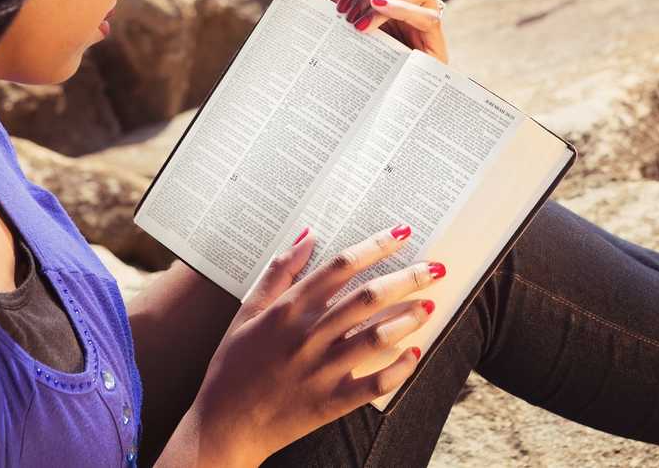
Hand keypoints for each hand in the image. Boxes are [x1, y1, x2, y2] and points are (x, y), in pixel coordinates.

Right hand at [187, 225, 445, 463]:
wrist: (223, 425)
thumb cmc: (232, 365)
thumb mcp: (246, 311)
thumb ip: (278, 272)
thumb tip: (308, 235)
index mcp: (288, 310)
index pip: (340, 267)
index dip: (375, 246)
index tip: (401, 233)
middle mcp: (308, 336)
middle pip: (367, 298)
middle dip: (407, 278)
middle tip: (435, 267)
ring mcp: (322, 370)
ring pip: (376, 337)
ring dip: (408, 318)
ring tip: (429, 304)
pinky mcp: (331, 402)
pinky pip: (374, 384)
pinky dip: (399, 368)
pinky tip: (414, 352)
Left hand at [319, 0, 448, 63]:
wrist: (372, 96)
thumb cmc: (358, 52)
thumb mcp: (340, 14)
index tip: (339, 5)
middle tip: (349, 11)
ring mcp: (428, 16)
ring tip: (361, 20)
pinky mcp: (436, 40)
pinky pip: (429, 15)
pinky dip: (402, 10)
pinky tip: (378, 15)